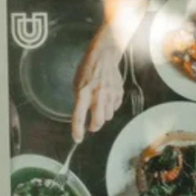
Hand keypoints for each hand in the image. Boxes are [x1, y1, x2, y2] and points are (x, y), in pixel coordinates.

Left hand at [71, 23, 123, 142]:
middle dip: (94, 127)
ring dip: (102, 116)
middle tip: (90, 126)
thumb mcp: (76, 83)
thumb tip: (82, 114)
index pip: (78, 116)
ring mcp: (110, 95)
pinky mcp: (119, 94)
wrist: (103, 57)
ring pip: (108, 116)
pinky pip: (115, 108)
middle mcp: (97, 96)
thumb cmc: (86, 70)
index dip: (77, 130)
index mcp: (82, 93)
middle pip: (98, 122)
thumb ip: (79, 99)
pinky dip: (110, 108)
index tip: (77, 139)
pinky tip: (106, 99)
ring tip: (98, 108)